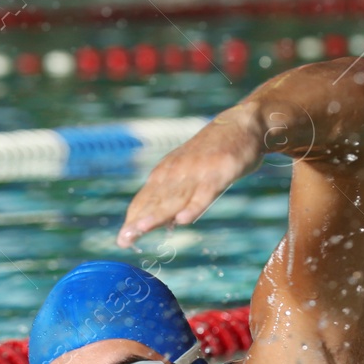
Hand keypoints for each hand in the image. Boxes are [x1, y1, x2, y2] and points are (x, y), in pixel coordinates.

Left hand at [116, 103, 264, 248]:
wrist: (242, 123)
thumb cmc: (214, 152)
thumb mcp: (188, 170)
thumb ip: (176, 194)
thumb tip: (166, 222)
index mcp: (167, 172)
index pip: (145, 199)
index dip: (133, 219)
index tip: (122, 240)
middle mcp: (177, 171)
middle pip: (155, 201)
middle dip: (138, 221)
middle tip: (123, 240)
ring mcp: (197, 172)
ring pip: (175, 198)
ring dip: (157, 215)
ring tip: (140, 230)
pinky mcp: (219, 172)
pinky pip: (205, 192)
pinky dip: (194, 206)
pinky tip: (183, 219)